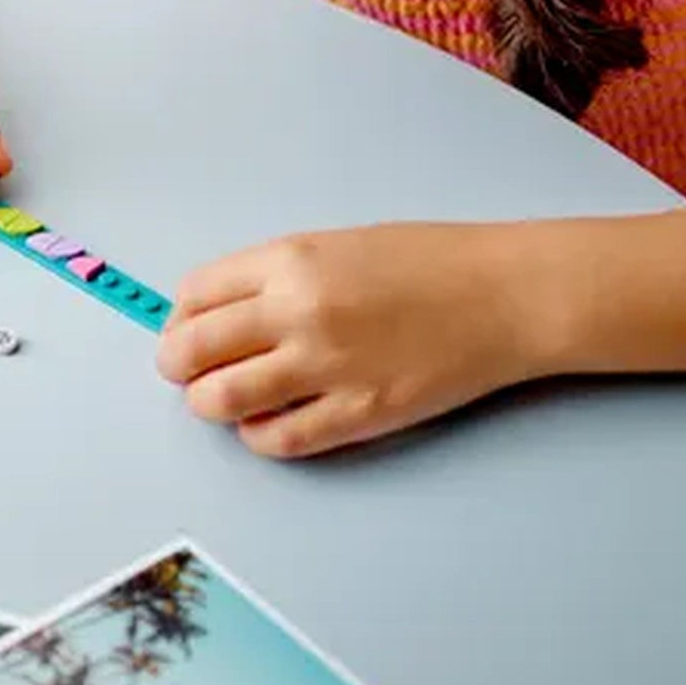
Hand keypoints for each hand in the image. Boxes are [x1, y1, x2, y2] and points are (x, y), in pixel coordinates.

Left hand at [156, 222, 538, 457]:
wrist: (507, 294)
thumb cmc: (429, 263)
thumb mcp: (334, 245)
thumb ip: (272, 276)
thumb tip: (215, 315)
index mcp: (289, 260)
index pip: (192, 295)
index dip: (179, 319)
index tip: (186, 330)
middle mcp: (298, 311)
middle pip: (191, 350)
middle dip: (178, 365)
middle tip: (189, 372)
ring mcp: (327, 365)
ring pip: (220, 400)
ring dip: (209, 403)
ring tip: (224, 398)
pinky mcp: (360, 413)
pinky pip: (278, 439)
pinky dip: (258, 436)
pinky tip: (269, 423)